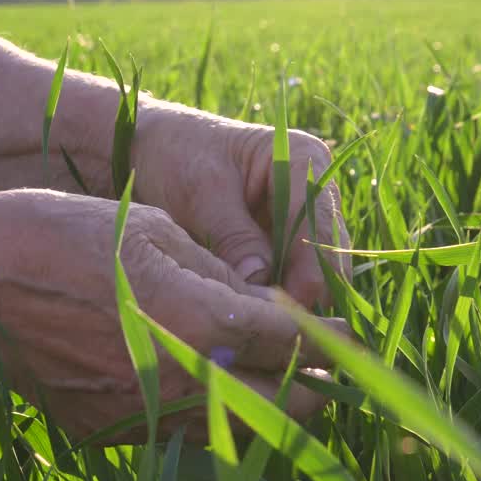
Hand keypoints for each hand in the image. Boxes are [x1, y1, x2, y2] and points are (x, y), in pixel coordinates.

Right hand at [0, 189, 342, 441]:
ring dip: (268, 409)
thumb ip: (223, 272)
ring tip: (274, 375)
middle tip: (323, 360)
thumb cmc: (60, 234)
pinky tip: (208, 385)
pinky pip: (185, 436)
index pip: (295, 343)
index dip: (331, 337)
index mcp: (200, 322)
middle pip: (286, 407)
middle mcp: (181, 383)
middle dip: (315, 386)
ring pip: (239, 434)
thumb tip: (270, 302)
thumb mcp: (154, 228)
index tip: (351, 333)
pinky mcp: (110, 431)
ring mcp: (143, 417)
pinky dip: (212, 417)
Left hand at [133, 103, 351, 310]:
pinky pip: (290, 281)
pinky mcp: (283, 248)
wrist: (153, 152)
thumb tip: (259, 280)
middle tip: (279, 329)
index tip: (292, 306)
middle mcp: (313, 193)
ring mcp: (301, 223)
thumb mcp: (200, 190)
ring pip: (315, 273)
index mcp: (303, 162)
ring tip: (265, 329)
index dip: (311, 269)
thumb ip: (232, 235)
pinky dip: (277, 301)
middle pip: (328, 253)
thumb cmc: (178, 157)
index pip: (319, 224)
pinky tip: (257, 321)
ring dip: (293, 300)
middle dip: (308, 291)